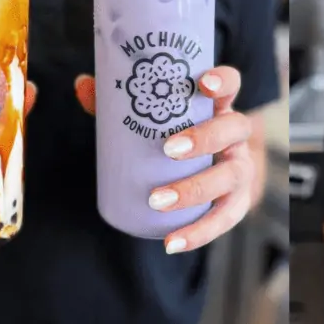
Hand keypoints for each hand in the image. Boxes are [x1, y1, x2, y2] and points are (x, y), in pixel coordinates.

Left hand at [75, 67, 254, 254]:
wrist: (211, 176)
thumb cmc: (178, 138)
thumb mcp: (156, 120)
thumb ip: (120, 103)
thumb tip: (83, 85)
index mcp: (218, 108)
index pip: (231, 85)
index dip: (223, 81)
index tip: (203, 84)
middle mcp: (236, 138)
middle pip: (234, 129)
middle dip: (205, 138)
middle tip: (169, 149)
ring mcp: (240, 170)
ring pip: (230, 177)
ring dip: (195, 189)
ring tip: (158, 200)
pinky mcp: (237, 203)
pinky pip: (224, 220)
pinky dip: (199, 233)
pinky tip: (172, 242)